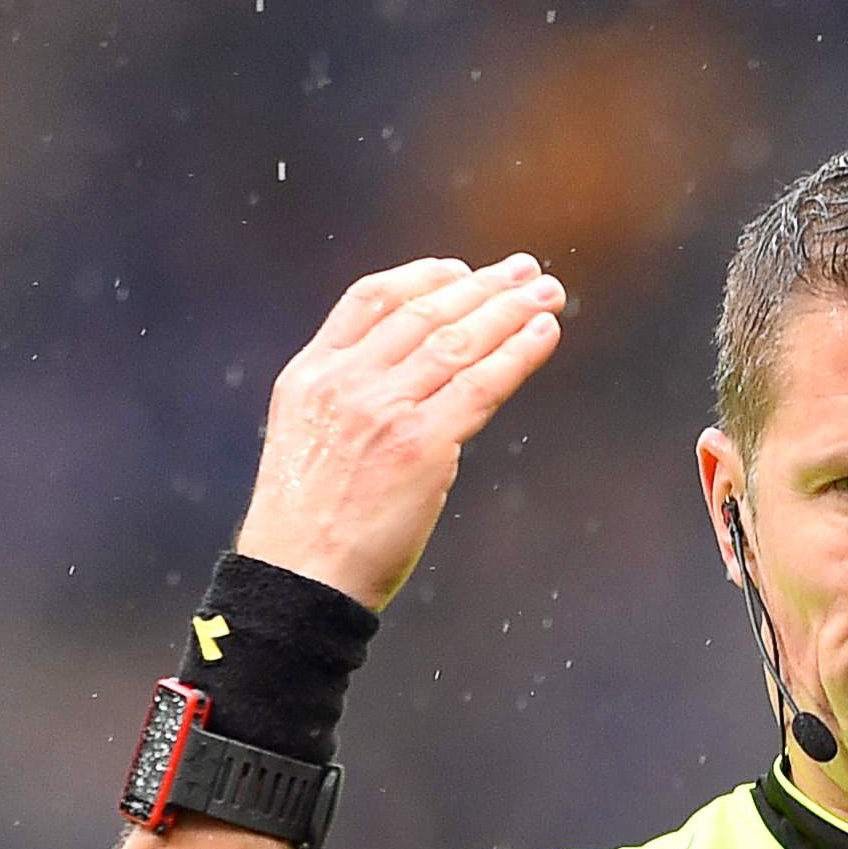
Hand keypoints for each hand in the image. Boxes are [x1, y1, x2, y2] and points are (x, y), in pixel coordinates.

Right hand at [234, 253, 567, 611]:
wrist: (299, 579)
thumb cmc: (307, 531)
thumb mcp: (308, 444)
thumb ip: (349, 407)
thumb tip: (413, 395)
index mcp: (311, 374)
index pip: (369, 299)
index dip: (421, 277)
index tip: (459, 269)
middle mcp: (347, 381)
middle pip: (424, 312)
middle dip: (482, 286)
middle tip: (527, 271)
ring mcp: (384, 409)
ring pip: (458, 341)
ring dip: (510, 310)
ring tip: (548, 293)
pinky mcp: (422, 445)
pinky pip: (482, 385)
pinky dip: (518, 353)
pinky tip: (544, 334)